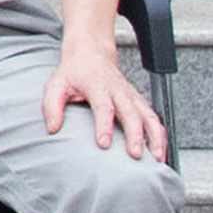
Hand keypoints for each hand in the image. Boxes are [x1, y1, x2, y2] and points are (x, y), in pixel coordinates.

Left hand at [43, 41, 171, 164]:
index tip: (103, 144)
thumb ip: (52, 106)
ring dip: (155, 137)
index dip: (104, 126)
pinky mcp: (139, 101)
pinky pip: (154, 118)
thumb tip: (52, 129)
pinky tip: (161, 151)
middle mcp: (119, 91)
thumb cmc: (73, 73)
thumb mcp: (56, 85)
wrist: (91, 54)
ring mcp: (132, 96)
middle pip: (131, 113)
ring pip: (149, 116)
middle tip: (134, 154)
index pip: (103, 107)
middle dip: (134, 135)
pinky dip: (161, 135)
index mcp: (97, 86)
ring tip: (156, 157)